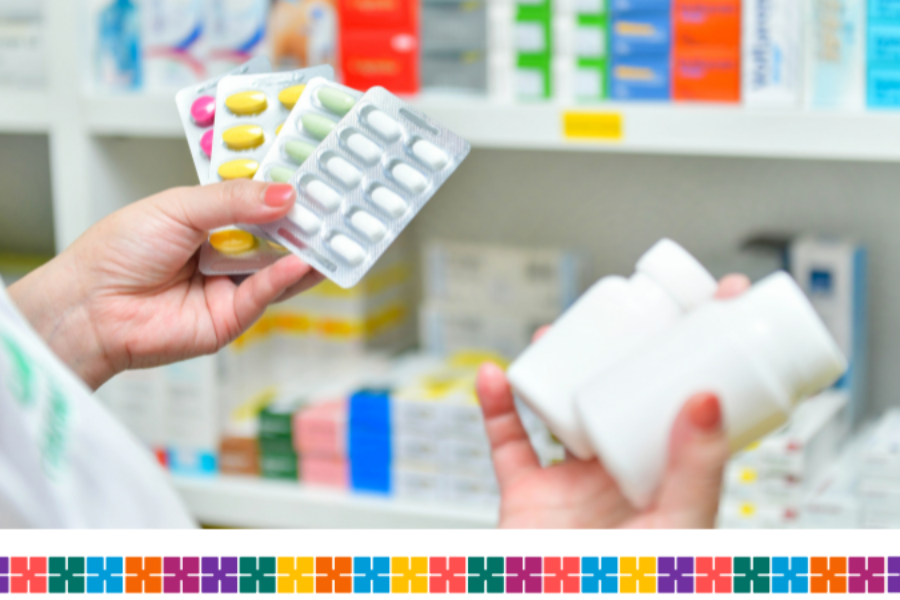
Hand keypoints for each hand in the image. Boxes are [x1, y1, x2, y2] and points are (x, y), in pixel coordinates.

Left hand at [9, 181, 322, 389]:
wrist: (90, 307)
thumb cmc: (117, 253)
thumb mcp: (179, 207)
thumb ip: (233, 200)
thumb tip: (284, 195)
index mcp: (210, 219)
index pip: (259, 200)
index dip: (286, 190)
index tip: (318, 176)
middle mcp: (226, 251)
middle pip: (278, 234)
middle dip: (306, 220)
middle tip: (338, 203)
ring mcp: (231, 285)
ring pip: (280, 267)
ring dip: (307, 251)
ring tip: (334, 232)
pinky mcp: (232, 318)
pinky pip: (265, 295)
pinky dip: (285, 278)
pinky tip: (299, 261)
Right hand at [476, 274, 751, 527]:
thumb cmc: (630, 588)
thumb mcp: (677, 531)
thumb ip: (695, 470)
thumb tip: (708, 396)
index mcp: (668, 484)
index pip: (691, 406)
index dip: (704, 354)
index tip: (717, 301)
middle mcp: (622, 479)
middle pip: (624, 397)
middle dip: (623, 350)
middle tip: (632, 305)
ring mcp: (572, 486)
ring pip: (564, 410)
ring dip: (557, 367)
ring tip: (559, 328)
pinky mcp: (524, 496)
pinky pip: (506, 443)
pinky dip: (494, 408)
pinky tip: (494, 374)